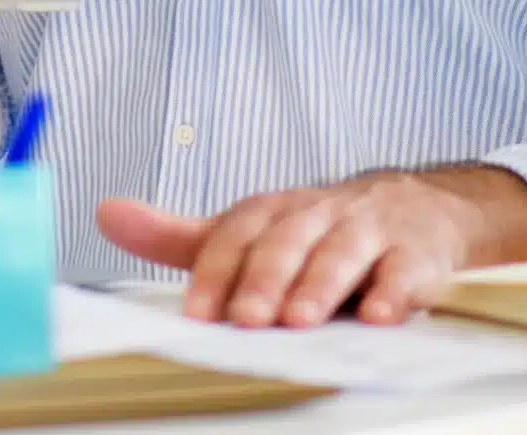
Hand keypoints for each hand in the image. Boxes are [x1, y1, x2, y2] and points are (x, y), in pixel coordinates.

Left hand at [96, 166, 526, 328]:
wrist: (418, 207)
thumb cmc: (320, 229)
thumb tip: (108, 214)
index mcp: (274, 210)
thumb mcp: (252, 229)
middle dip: (264, 280)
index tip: (196, 311)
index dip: (215, 270)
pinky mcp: (417, 252)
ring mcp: (369, 230)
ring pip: (342, 252)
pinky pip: (407, 270)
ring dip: (319, 285)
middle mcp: (318, 214)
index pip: (237, 232)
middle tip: (246, 320)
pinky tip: (380, 315)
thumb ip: (182, 234)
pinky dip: (395, 291)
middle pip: (287, 241)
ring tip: (299, 320)